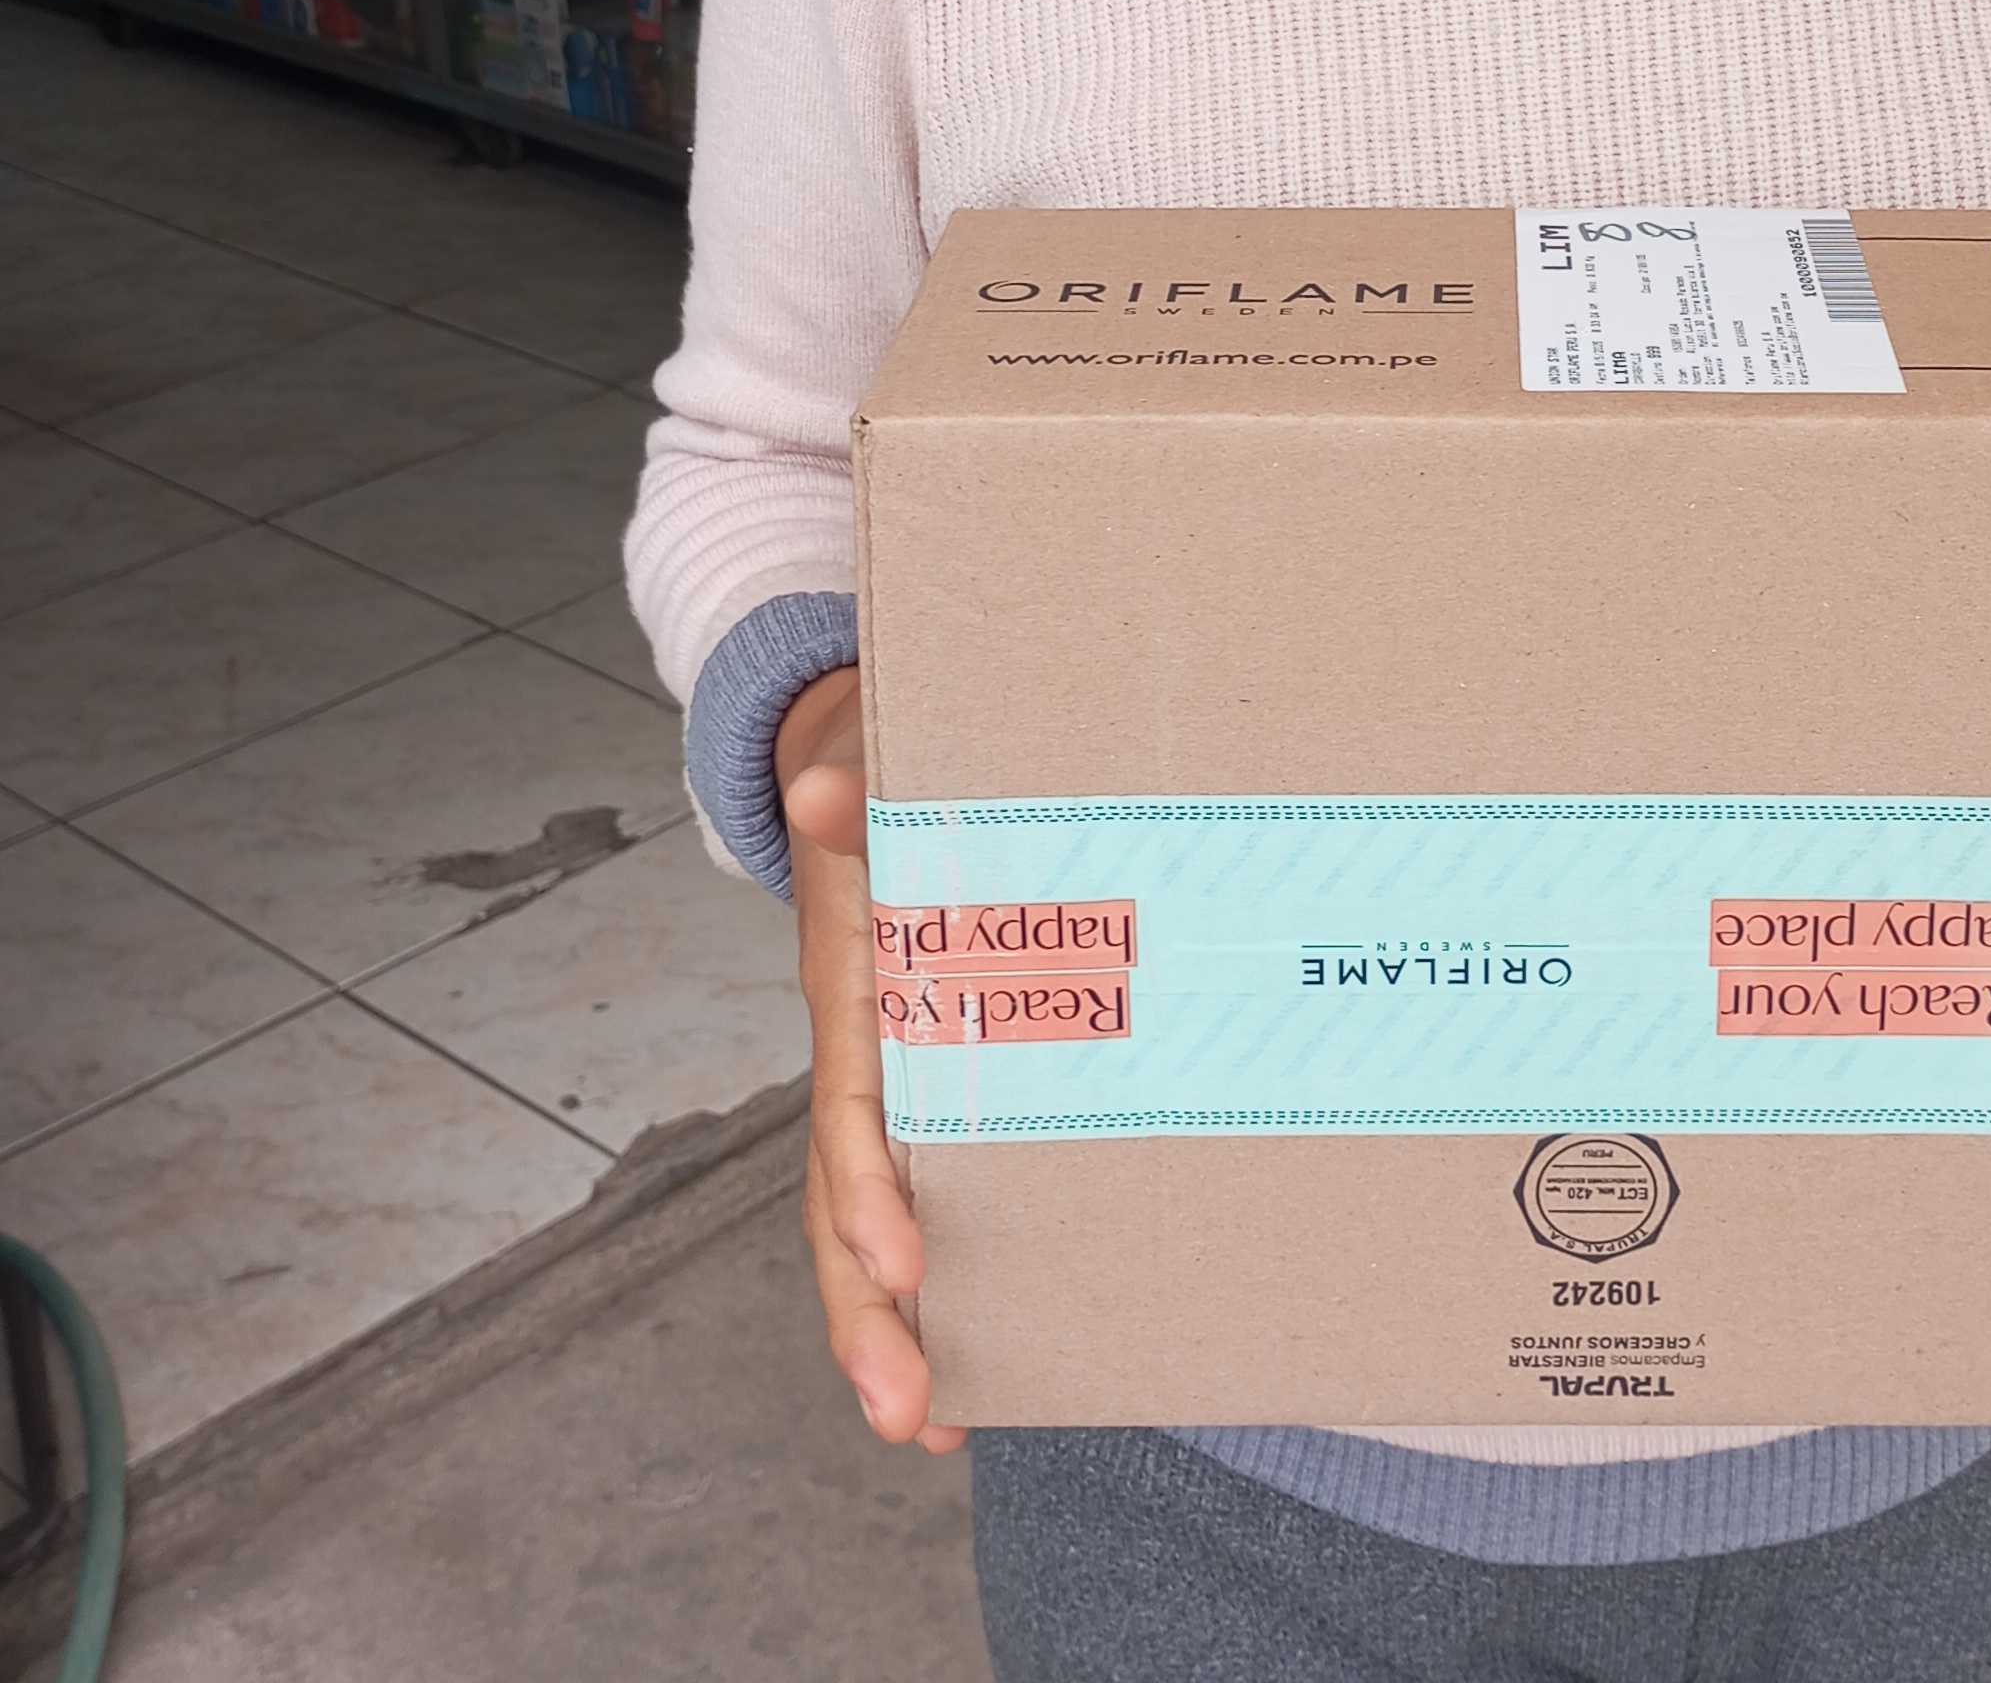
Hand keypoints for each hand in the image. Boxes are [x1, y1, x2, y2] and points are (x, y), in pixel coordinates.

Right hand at [779, 665, 963, 1455]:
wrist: (848, 767)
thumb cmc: (870, 772)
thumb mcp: (866, 761)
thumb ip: (849, 780)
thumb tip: (818, 790)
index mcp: (855, 987)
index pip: (852, 1104)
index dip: (868, 1185)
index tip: (903, 1258)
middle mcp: (863, 1052)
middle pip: (843, 1202)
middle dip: (867, 1313)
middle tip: (906, 1413)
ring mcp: (892, 1082)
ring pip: (868, 1223)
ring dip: (892, 1327)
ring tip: (927, 1429)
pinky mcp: (933, 1090)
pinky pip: (923, 1198)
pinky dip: (933, 1287)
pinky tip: (972, 1372)